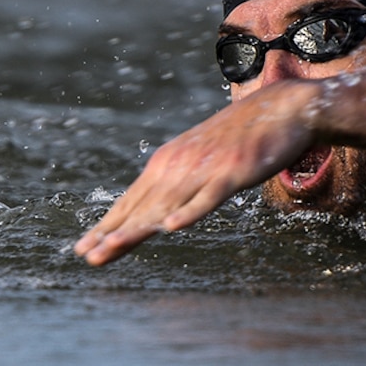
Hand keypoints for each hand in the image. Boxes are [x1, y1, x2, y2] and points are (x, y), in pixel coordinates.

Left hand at [74, 82, 322, 265]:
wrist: (282, 108)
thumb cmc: (241, 138)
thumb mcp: (201, 161)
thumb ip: (179, 185)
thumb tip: (156, 213)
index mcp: (168, 164)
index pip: (131, 202)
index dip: (107, 226)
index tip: (83, 249)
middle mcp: (178, 165)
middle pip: (140, 207)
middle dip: (111, 234)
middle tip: (86, 257)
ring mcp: (204, 169)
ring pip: (165, 206)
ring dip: (137, 229)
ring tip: (111, 248)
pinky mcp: (232, 172)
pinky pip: (207, 198)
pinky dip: (188, 212)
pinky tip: (170, 227)